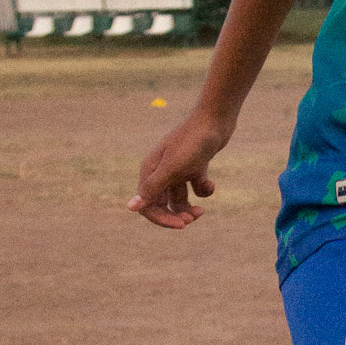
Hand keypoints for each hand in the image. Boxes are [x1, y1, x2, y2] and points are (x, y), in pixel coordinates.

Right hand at [131, 107, 230, 228]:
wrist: (216, 120)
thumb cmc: (192, 143)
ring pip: (179, 199)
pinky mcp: (194, 167)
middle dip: (175, 215)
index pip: (147, 205)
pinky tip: (210, 182)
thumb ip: (152, 188)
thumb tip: (130, 208)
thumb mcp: (172, 168)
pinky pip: (195, 187)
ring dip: (189, 208)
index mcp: (150, 171)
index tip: (181, 224)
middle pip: (162, 204)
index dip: (162, 219)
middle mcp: (161, 171)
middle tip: (192, 219)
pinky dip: (203, 190)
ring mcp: (178, 169)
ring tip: (201, 211)